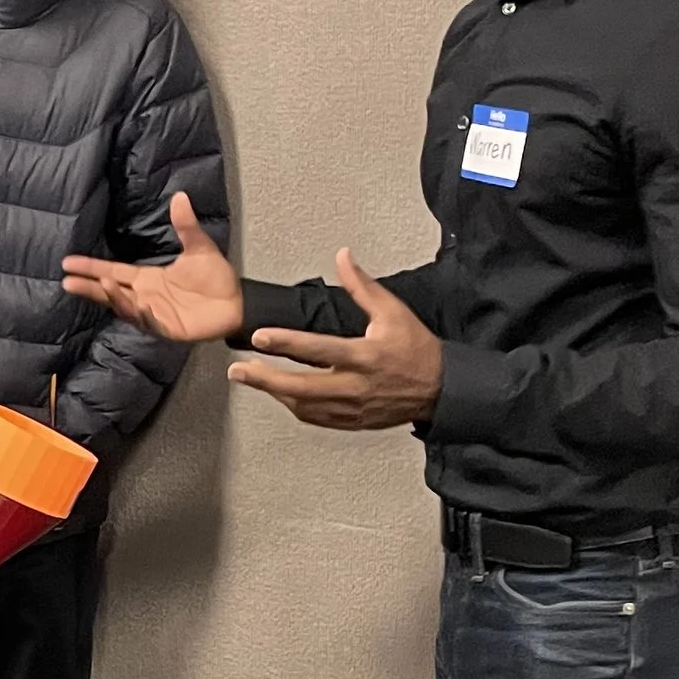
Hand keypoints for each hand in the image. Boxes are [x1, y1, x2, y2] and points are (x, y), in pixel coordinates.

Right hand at [62, 191, 240, 341]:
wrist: (237, 302)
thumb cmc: (216, 277)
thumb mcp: (199, 247)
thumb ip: (186, 225)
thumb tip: (180, 196)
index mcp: (147, 279)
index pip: (113, 271)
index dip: (91, 268)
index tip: (68, 263)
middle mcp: (145, 297)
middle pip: (110, 292)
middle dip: (89, 287)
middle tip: (67, 282)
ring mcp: (154, 314)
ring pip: (126, 308)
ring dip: (114, 298)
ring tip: (104, 285)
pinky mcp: (168, 329)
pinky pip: (151, 322)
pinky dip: (143, 315)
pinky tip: (139, 305)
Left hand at [228, 251, 443, 429]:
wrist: (440, 389)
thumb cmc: (415, 349)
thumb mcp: (393, 311)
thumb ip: (362, 286)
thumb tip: (343, 256)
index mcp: (364, 356)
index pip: (317, 349)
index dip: (285, 343)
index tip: (259, 338)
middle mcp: (354, 385)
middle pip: (301, 387)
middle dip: (265, 380)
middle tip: (238, 371)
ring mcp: (353, 408)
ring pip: (304, 407)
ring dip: (275, 393)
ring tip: (252, 379)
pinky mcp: (353, 422)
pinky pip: (316, 419)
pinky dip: (295, 407)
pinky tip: (281, 396)